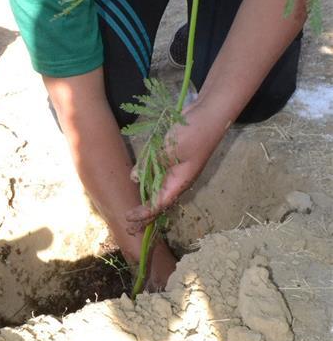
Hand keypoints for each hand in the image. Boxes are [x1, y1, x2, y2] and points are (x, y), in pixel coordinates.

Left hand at [126, 100, 227, 233]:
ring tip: (133, 212)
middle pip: (160, 201)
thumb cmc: (194, 133)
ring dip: (146, 199)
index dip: (144, 213)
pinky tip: (140, 181)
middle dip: (145, 215)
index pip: (160, 203)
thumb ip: (152, 163)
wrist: (210, 113)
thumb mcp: (170, 148)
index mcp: (180, 182)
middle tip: (129, 227)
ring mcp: (177, 168)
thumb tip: (135, 178)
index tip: (129, 219)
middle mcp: (179, 179)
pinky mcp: (175, 157)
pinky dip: (149, 180)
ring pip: (159, 188)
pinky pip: (160, 173)